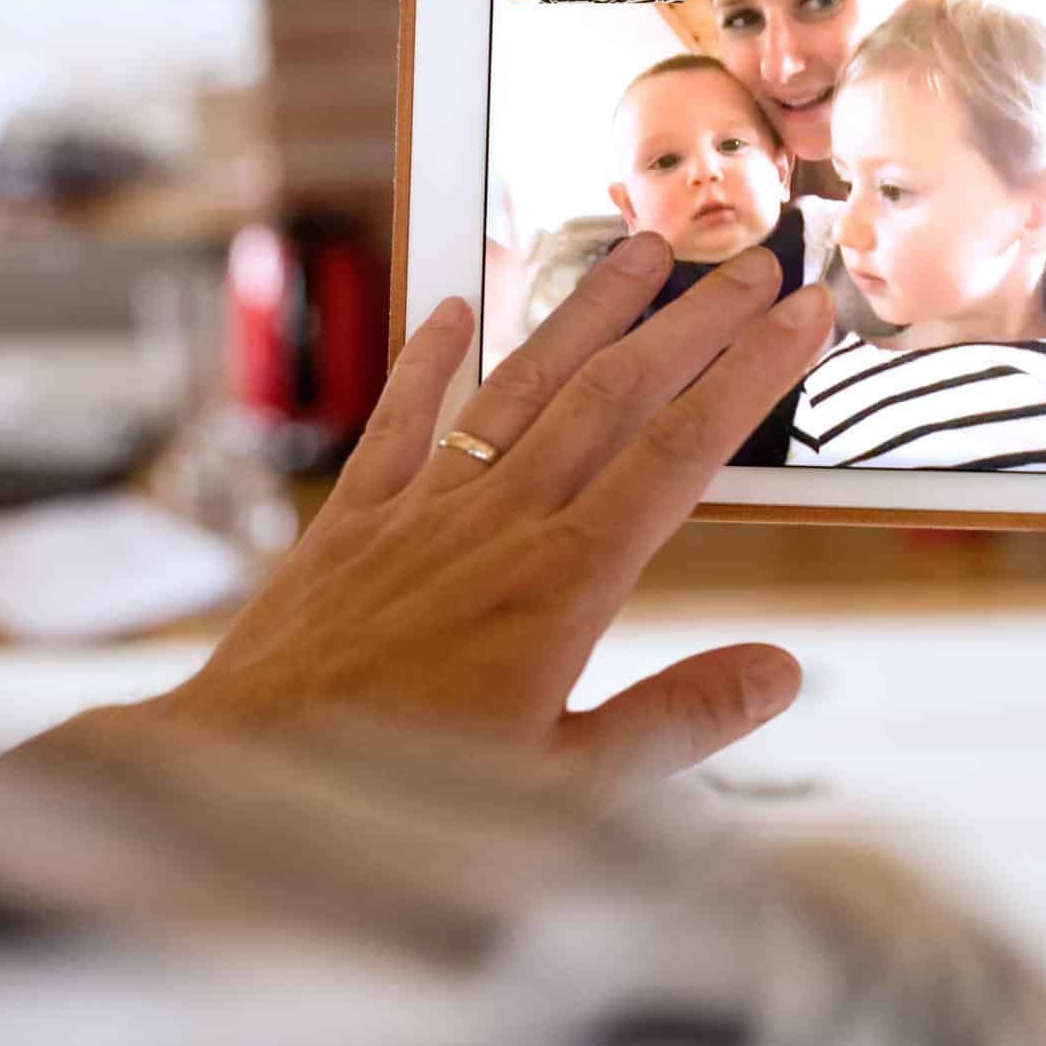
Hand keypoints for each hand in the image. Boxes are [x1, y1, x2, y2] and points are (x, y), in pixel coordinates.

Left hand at [128, 232, 831, 778]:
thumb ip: (677, 720)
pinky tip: (453, 307)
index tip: (802, 315)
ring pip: (523, 383)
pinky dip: (429, 359)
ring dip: (590, 311)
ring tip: (643, 250)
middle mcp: (499, 522)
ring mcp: (422, 511)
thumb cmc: (405, 796)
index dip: (751, 374)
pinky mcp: (351, 523)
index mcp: (565, 582)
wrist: (244, 778)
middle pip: (617, 392)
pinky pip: (400, 420)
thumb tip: (780, 670)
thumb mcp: (567, 787)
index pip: (682, 450)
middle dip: (695, 320)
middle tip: (755, 260)